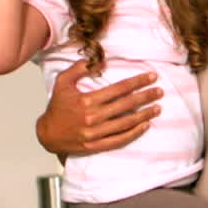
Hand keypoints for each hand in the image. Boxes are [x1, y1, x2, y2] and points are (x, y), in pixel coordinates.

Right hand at [36, 61, 162, 155]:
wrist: (47, 134)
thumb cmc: (57, 107)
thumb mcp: (62, 82)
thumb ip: (79, 69)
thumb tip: (99, 62)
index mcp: (86, 100)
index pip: (118, 89)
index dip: (137, 82)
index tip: (151, 77)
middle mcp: (92, 117)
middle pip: (125, 105)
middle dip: (145, 97)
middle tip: (159, 91)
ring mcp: (95, 133)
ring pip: (125, 123)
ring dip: (144, 115)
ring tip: (158, 108)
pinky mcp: (96, 145)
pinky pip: (119, 139)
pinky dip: (134, 133)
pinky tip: (145, 125)